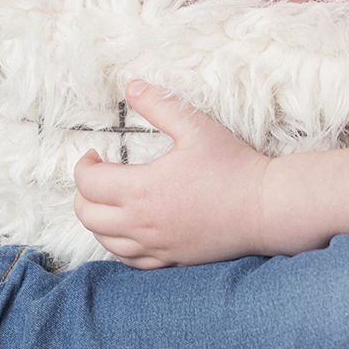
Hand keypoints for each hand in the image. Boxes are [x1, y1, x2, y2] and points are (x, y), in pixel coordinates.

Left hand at [72, 81, 273, 266]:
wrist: (265, 207)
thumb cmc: (233, 166)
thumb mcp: (196, 127)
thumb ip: (160, 105)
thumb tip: (131, 87)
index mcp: (142, 189)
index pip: (88, 183)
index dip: (84, 166)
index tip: (96, 154)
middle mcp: (142, 223)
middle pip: (87, 215)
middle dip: (83, 193)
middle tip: (97, 176)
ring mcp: (156, 245)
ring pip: (104, 241)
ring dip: (96, 220)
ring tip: (108, 201)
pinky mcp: (171, 259)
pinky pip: (129, 260)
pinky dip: (117, 245)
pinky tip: (126, 232)